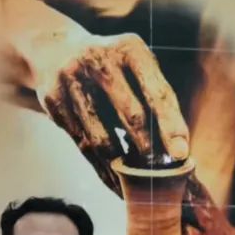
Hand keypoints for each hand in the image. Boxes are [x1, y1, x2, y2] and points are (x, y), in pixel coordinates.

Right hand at [37, 32, 190, 191]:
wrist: (54, 48)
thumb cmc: (112, 65)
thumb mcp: (136, 66)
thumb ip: (156, 97)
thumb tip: (180, 149)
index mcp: (129, 48)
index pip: (156, 92)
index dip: (171, 125)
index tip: (181, 154)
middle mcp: (98, 59)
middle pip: (132, 115)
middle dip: (150, 150)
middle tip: (162, 176)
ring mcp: (71, 79)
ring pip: (103, 138)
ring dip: (124, 168)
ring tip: (141, 187)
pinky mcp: (52, 101)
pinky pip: (82, 146)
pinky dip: (102, 168)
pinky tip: (116, 182)